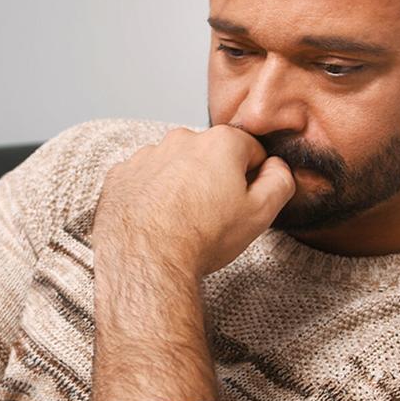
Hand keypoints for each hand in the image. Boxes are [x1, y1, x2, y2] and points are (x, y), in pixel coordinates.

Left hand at [92, 125, 293, 277]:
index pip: (250, 151)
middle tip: (212, 216)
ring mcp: (146, 156)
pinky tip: (155, 220)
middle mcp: (180, 139)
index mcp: (220, 142)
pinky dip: (150, 195)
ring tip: (181, 222)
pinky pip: (144, 180)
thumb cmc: (204, 238)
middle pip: (210, 156)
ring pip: (175, 166)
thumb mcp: (261, 213)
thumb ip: (280, 181)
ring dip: (181, 185)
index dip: (251, 180)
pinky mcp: (120, 175)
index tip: (241, 203)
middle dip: (215, 179)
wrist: (147, 261)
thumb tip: (276, 167)